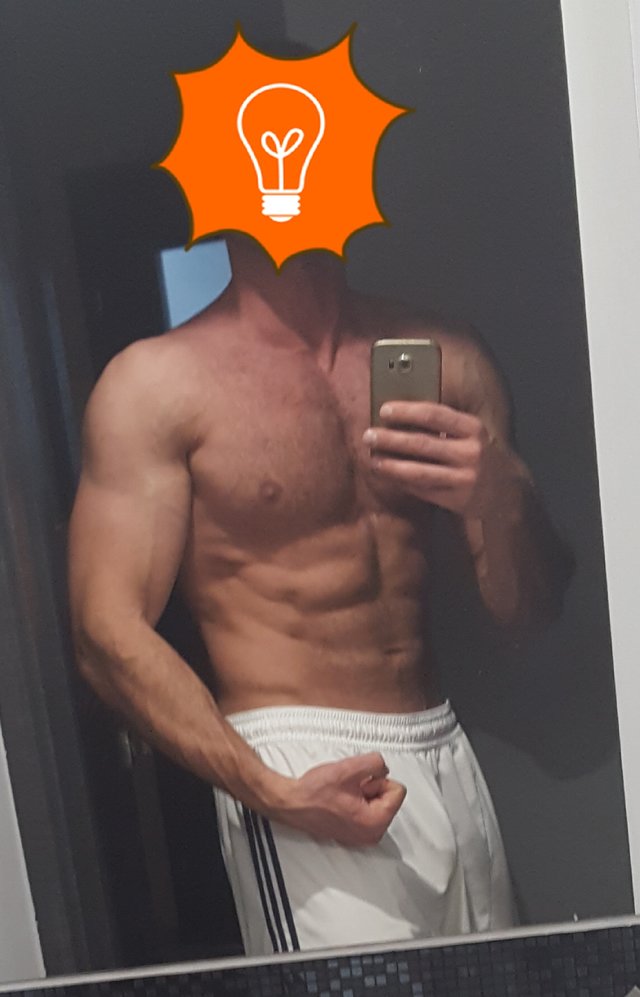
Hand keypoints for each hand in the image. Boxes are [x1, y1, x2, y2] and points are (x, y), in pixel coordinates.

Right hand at [274, 752, 405, 846]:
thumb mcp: (350, 768)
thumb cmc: (315, 791)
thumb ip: (377, 763)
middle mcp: (372, 835)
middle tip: (347, 789)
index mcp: (376, 823)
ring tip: (341, 794)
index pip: (398, 790)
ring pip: (377, 801)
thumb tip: (383, 769)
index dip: (377, 780)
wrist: (291, 803)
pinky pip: (366, 809)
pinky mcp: (354, 833)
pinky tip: (339, 800)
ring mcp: (362, 837)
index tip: (357, 785)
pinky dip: (355, 801)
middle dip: (370, 787)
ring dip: (362, 792)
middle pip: (388, 796)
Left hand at [364, 401, 526, 517]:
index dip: (407, 411)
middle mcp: (471, 453)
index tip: (384, 410)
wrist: (509, 491)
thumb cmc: (481, 455)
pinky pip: (424, 490)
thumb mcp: (472, 434)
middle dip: (391, 439)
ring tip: (373, 460)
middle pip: (422, 444)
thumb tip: (402, 416)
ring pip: (419, 472)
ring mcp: (465, 478)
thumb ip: (445, 426)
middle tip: (369, 435)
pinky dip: (404, 483)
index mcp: (473, 429)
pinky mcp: (458, 500)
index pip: (435, 415)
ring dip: (392, 465)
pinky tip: (389, 476)